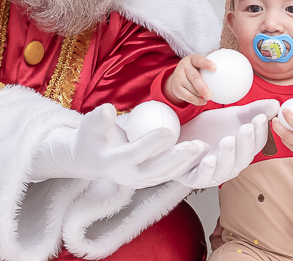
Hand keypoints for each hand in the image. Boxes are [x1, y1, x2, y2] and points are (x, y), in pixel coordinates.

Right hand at [27, 103, 206, 188]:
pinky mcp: (147, 181)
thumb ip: (99, 118)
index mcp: (112, 163)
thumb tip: (109, 109)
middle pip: (157, 170)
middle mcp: (127, 177)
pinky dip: (184, 166)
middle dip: (178, 158)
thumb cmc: (90, 136)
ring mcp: (138, 182)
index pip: (135, 154)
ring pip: (166, 175)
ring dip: (186, 163)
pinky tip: (199, 153)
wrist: (89, 159)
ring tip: (203, 147)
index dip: (152, 143)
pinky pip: (168, 175)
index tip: (169, 131)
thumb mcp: (89, 125)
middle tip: (197, 145)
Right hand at [165, 54, 214, 104]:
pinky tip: (203, 102)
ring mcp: (178, 78)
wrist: (177, 78)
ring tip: (207, 96)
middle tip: (211, 95)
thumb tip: (222, 52)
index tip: (215, 68)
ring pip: (192, 89)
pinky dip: (197, 101)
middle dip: (203, 87)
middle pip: (194, 77)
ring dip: (201, 94)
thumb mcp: (200, 63)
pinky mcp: (176, 88)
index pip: (199, 60)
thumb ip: (210, 58)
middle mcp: (183, 67)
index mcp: (191, 59)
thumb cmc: (194, 69)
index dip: (206, 63)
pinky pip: (188, 97)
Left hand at [174, 99, 277, 187]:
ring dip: (226, 156)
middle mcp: (231, 166)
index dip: (260, 132)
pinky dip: (204, 168)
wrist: (181, 137)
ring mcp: (213, 174)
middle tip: (246, 128)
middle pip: (242, 159)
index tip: (260, 118)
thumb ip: (253, 111)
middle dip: (245, 144)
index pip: (256, 144)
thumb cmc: (210, 129)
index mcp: (243, 153)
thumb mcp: (231, 116)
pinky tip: (204, 154)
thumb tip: (276, 104)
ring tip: (227, 140)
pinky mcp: (193, 178)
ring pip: (223, 171)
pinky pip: (199, 177)